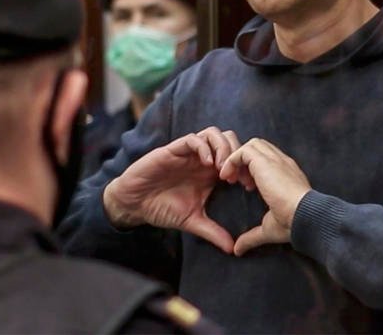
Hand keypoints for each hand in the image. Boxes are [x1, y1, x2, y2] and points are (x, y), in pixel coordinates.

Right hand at [103, 127, 240, 252]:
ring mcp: (188, 153)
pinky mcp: (172, 150)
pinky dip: (203, 147)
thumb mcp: (192, 221)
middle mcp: (201, 159)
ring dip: (222, 148)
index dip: (245, 168)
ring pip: (213, 134)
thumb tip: (232, 249)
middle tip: (236, 177)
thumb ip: (212, 232)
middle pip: (228, 139)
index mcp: (209, 172)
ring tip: (222, 168)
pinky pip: (192, 139)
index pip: (235, 157)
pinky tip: (207, 164)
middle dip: (237, 154)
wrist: (134, 204)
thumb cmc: (162, 208)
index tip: (248, 187)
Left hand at [219, 138, 311, 255]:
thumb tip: (238, 249)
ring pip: (252, 145)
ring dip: (237, 158)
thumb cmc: (292, 224)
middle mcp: (283, 163)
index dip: (253, 170)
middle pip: (260, 147)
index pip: (268, 159)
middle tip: (235, 181)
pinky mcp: (265, 161)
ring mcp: (276, 160)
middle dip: (244, 160)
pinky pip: (244, 150)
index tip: (246, 188)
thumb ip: (251, 236)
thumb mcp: (268, 229)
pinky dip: (232, 160)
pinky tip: (227, 177)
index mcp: (287, 175)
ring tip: (229, 178)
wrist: (304, 216)